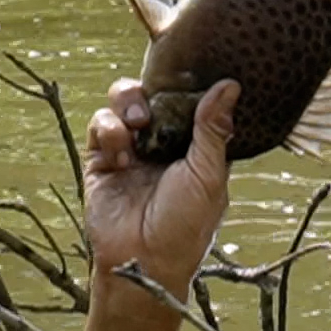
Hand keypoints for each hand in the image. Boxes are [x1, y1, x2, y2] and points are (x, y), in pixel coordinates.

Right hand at [82, 77, 238, 301]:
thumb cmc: (185, 226)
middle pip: (154, 91)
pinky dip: (109, 130)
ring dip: (129, 103)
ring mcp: (131, 150)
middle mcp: (163, 143)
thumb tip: (230, 85)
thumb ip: (213, 129)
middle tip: (157, 104)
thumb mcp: (208, 175)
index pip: (190, 100)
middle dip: (153, 88)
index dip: (188, 83)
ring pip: (124, 101)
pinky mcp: (102, 161)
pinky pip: (100, 126)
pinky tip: (122, 156)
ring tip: (138, 126)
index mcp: (194, 146)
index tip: (190, 69)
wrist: (142, 261)